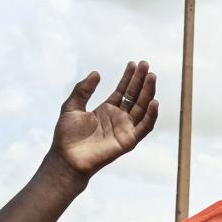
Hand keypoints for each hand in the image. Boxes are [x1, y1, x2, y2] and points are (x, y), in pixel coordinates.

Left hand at [51, 61, 160, 180]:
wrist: (67, 157)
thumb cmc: (67, 135)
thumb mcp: (71, 106)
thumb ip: (83, 90)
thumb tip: (96, 73)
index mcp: (107, 110)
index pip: (123, 91)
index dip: (129, 77)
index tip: (133, 63)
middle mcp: (119, 118)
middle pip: (135, 96)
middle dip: (141, 80)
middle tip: (146, 64)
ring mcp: (126, 129)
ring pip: (142, 108)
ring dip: (148, 92)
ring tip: (152, 76)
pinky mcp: (129, 141)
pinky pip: (144, 127)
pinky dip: (151, 115)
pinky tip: (154, 102)